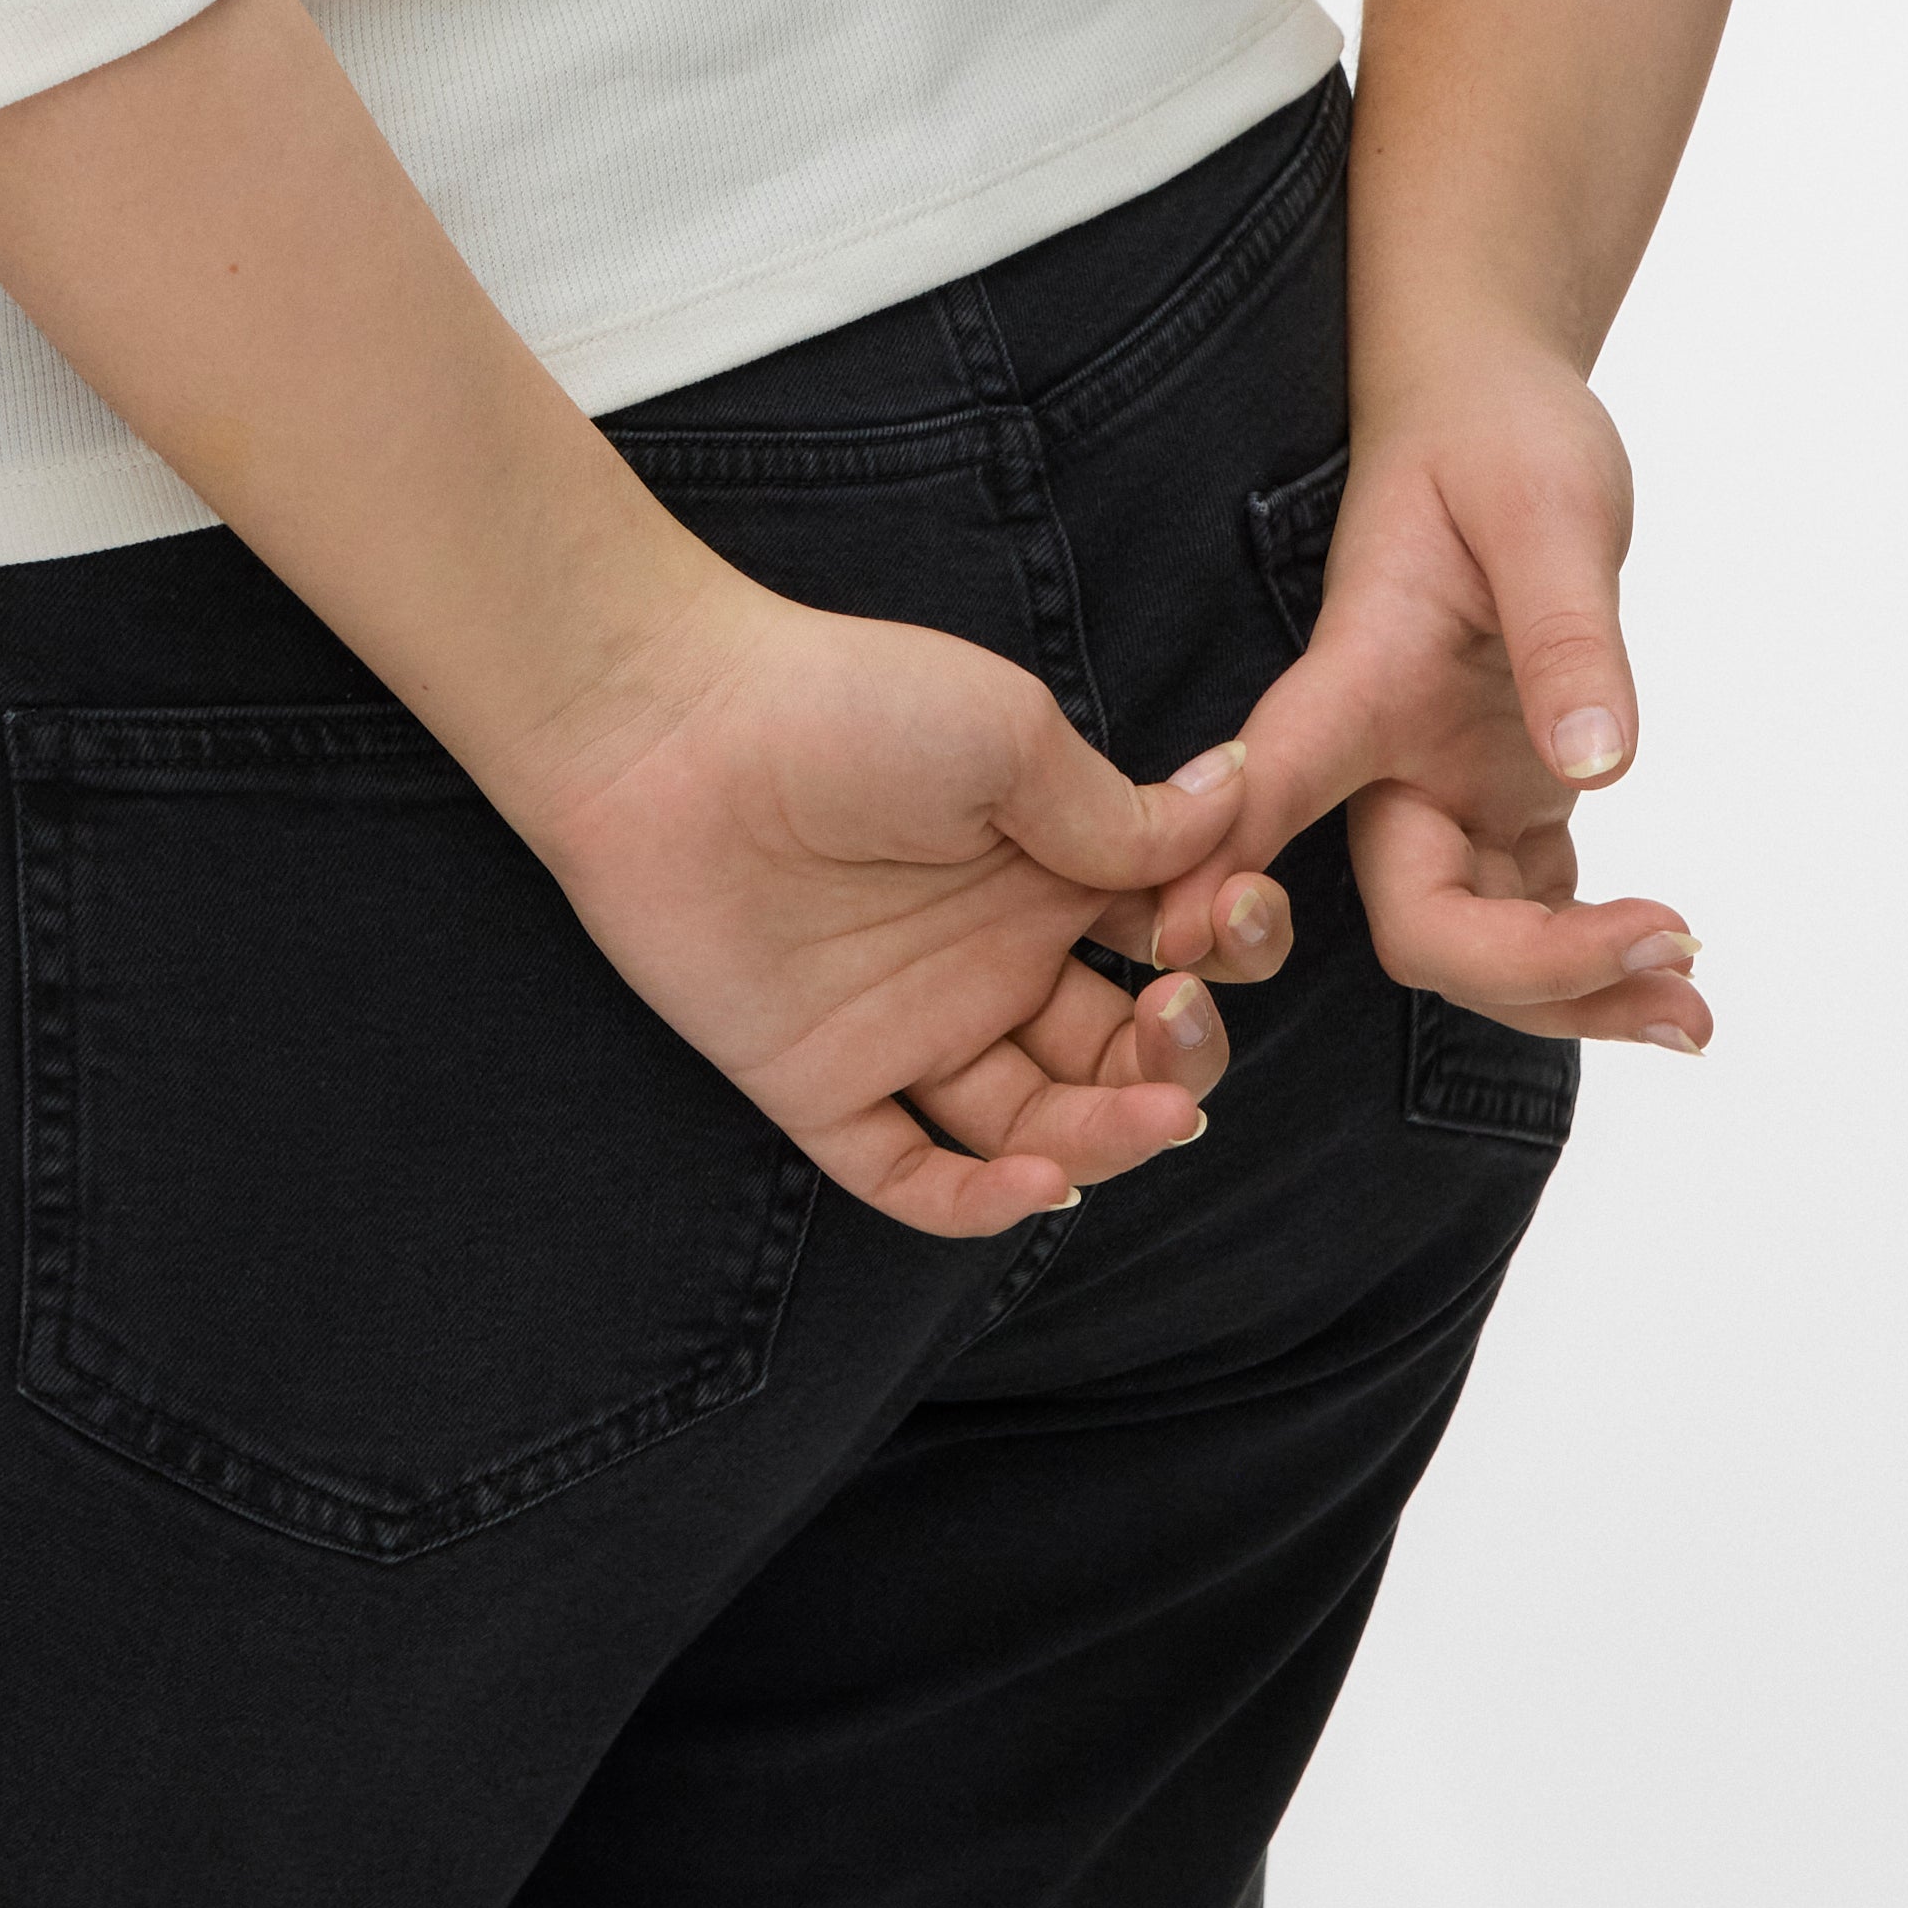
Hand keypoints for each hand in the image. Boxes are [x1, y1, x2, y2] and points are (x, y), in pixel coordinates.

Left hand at [497, 579, 1275, 1238]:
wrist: (669, 728)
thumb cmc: (845, 704)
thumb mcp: (1010, 739)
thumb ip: (1118, 813)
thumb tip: (1238, 802)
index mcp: (1047, 868)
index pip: (1175, 941)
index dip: (1223, 943)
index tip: (1223, 915)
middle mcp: (991, 956)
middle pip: (1124, 1050)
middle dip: (1183, 1052)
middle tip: (1178, 1010)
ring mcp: (910, 1026)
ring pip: (1041, 1123)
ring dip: (1112, 1133)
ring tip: (1153, 1113)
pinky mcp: (824, 1084)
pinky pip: (913, 1177)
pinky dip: (982, 1202)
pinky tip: (1042, 1176)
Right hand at [1146, 313, 1710, 1058]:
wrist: (1489, 407)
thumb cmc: (1496, 433)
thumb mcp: (1547, 507)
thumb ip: (1566, 636)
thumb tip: (1601, 770)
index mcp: (1362, 673)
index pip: (1273, 785)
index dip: (1223, 877)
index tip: (1202, 946)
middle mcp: (1386, 756)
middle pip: (1416, 920)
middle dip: (1527, 973)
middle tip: (1670, 954)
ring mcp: (1443, 785)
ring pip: (1474, 942)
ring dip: (1572, 995)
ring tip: (1693, 1016)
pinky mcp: (1501, 794)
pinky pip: (1531, 910)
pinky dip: (1593, 959)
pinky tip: (1673, 977)